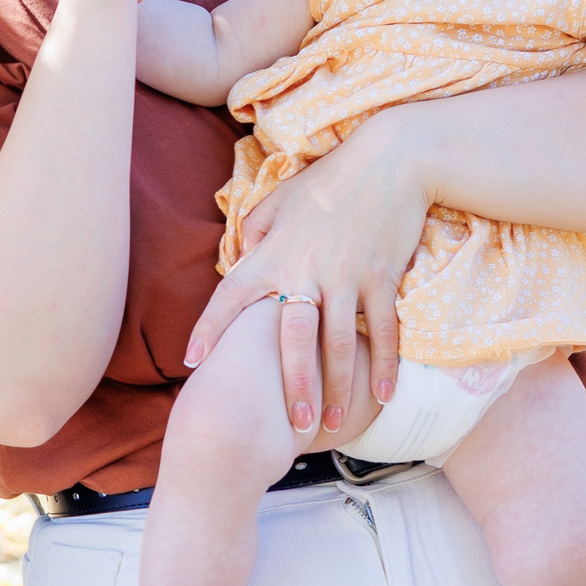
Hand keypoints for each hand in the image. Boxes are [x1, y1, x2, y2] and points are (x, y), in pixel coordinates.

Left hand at [184, 114, 429, 429]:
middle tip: (289, 426)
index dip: (209, 329)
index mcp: (273, 252)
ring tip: (329, 425)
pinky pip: (382, 330)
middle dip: (291, 386)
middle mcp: (305, 269)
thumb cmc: (332, 180)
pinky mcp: (382, 277)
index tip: (192, 362)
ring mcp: (345, 275)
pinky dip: (384, 365)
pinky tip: (382, 396)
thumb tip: (238, 256)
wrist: (393, 159)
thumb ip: (256, 230)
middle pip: (292, 338)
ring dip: (335, 388)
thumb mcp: (283, 199)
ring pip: (337, 343)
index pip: (231, 295)